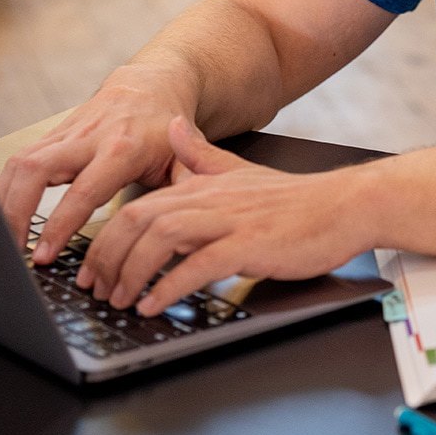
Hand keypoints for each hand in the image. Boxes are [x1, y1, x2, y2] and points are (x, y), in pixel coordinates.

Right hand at [0, 80, 189, 260]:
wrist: (151, 85)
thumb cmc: (168, 127)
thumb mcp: (187, 158)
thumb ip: (185, 191)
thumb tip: (181, 225)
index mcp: (122, 149)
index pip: (84, 191)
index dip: (60, 225)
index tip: (45, 255)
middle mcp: (88, 138)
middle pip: (37, 170)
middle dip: (16, 212)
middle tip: (12, 250)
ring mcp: (66, 134)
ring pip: (20, 162)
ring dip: (3, 202)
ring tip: (1, 239)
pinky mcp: (52, 134)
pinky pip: (18, 159)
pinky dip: (3, 188)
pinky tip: (0, 214)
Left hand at [76, 117, 373, 314]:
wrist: (343, 206)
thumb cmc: (294, 200)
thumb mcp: (239, 172)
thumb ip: (201, 156)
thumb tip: (175, 129)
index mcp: (202, 186)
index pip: (138, 207)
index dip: (106, 238)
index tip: (91, 269)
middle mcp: (210, 199)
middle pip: (139, 220)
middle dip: (107, 257)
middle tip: (95, 290)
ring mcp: (230, 220)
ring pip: (162, 237)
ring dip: (132, 272)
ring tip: (120, 300)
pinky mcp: (250, 245)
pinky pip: (199, 264)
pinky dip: (170, 287)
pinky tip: (154, 305)